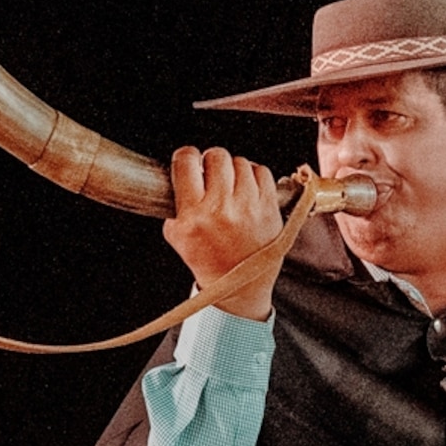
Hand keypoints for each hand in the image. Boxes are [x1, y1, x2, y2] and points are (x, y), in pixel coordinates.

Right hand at [162, 147, 288, 321]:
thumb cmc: (208, 261)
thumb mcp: (178, 236)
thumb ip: (176, 202)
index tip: (190, 161)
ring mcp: (248, 209)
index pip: (187, 162)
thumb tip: (183, 170)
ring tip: (231, 186)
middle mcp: (221, 210)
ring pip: (240, 162)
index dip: (187, 157)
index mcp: (193, 216)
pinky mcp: (269, 210)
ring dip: (234, 170)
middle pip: (216, 156)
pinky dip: (254, 175)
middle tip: (212, 175)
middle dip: (211, 162)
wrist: (239, 288)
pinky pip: (262, 172)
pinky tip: (248, 189)